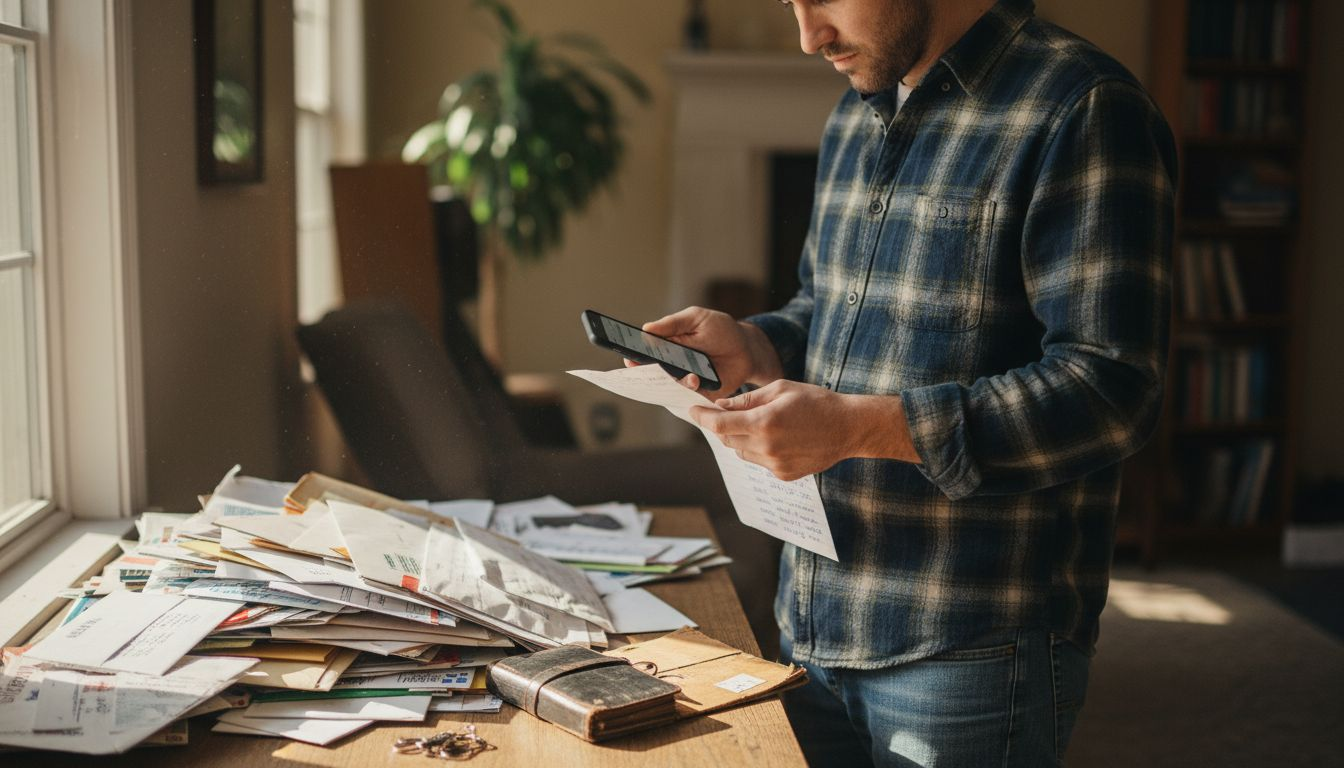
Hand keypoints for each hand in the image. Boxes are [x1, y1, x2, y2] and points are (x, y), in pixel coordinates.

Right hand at [623, 306, 782, 397]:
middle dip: (648, 373)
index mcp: (667, 345)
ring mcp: (685, 380)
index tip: (628, 357)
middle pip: (653, 372)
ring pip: (670, 385)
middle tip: (650, 369)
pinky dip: (689, 390)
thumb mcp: (696, 318)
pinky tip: (696, 380)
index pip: (645, 352)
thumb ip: (672, 324)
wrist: (748, 349)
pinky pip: (687, 396)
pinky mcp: (699, 393)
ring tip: (689, 375)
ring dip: (675, 381)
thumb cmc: (721, 330)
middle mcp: (673, 365)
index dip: (634, 355)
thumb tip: (646, 328)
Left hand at [691, 381, 920, 479]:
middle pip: (727, 439)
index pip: (719, 424)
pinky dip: (759, 449)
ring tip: (763, 423)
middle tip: (729, 412)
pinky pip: (759, 461)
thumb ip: (747, 399)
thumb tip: (721, 406)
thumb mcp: (781, 389)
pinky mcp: (783, 475)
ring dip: (742, 438)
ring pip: (741, 452)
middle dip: (724, 425)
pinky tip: (779, 437)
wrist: (848, 428)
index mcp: (764, 423)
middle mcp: (766, 447)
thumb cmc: (816, 402)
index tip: (693, 411)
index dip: (702, 417)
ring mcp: (775, 464)